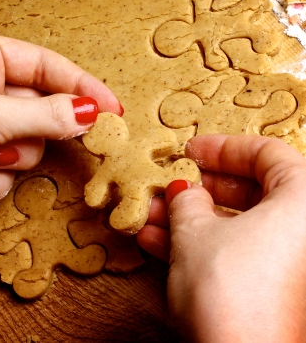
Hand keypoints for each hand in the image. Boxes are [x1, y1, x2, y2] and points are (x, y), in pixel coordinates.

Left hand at [0, 30, 121, 202]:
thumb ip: (45, 115)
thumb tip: (91, 113)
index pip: (48, 66)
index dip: (83, 87)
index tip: (114, 109)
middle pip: (40, 110)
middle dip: (36, 133)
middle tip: (62, 141)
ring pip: (24, 146)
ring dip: (8, 160)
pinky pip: (2, 170)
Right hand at [137, 134, 305, 341]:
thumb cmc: (233, 293)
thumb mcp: (195, 231)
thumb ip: (187, 200)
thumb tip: (184, 192)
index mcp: (304, 201)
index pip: (266, 153)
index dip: (222, 147)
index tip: (191, 150)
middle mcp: (305, 231)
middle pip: (250, 191)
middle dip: (199, 190)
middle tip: (168, 186)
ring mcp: (291, 263)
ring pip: (237, 225)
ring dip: (190, 220)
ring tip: (151, 216)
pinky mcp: (274, 289)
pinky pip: (237, 252)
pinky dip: (200, 246)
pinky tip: (158, 243)